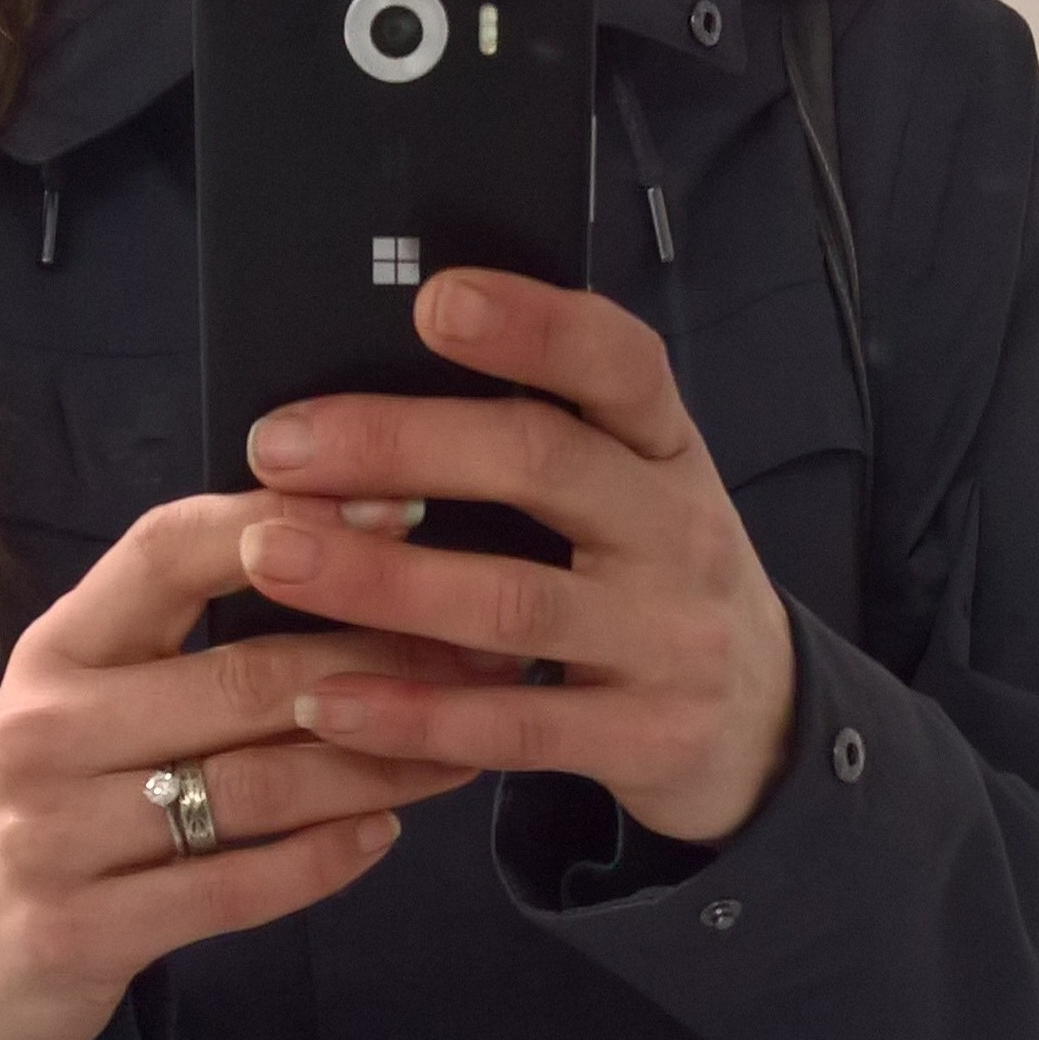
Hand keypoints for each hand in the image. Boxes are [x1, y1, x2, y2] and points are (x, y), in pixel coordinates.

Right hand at [0, 492, 491, 1039]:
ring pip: (256, 786)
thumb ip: (190, 634)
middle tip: (487, 650)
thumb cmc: (71, 799)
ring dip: (378, 765)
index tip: (403, 509)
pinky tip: (386, 833)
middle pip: (245, 676)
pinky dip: (324, 859)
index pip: (171, 549)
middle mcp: (46, 726)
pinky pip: (236, 887)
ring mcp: (55, 832)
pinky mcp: (81, 929)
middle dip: (383, 660)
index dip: (288, 522)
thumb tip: (356, 551)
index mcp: (58, 645)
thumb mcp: (97, 697)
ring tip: (465, 744)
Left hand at [233, 272, 797, 847]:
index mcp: (667, 451)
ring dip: (381, 581)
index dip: (534, 326)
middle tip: (279, 444)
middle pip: (544, 465)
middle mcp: (679, 532)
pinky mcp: (645, 740)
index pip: (621, 363)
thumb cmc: (652, 580)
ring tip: (272, 556)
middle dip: (401, 445)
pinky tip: (325, 701)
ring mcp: (667, 641)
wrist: (766, 722)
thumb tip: (367, 392)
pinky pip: (513, 727)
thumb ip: (543, 443)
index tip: (434, 300)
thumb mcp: (634, 494)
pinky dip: (412, 714)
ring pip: (512, 604)